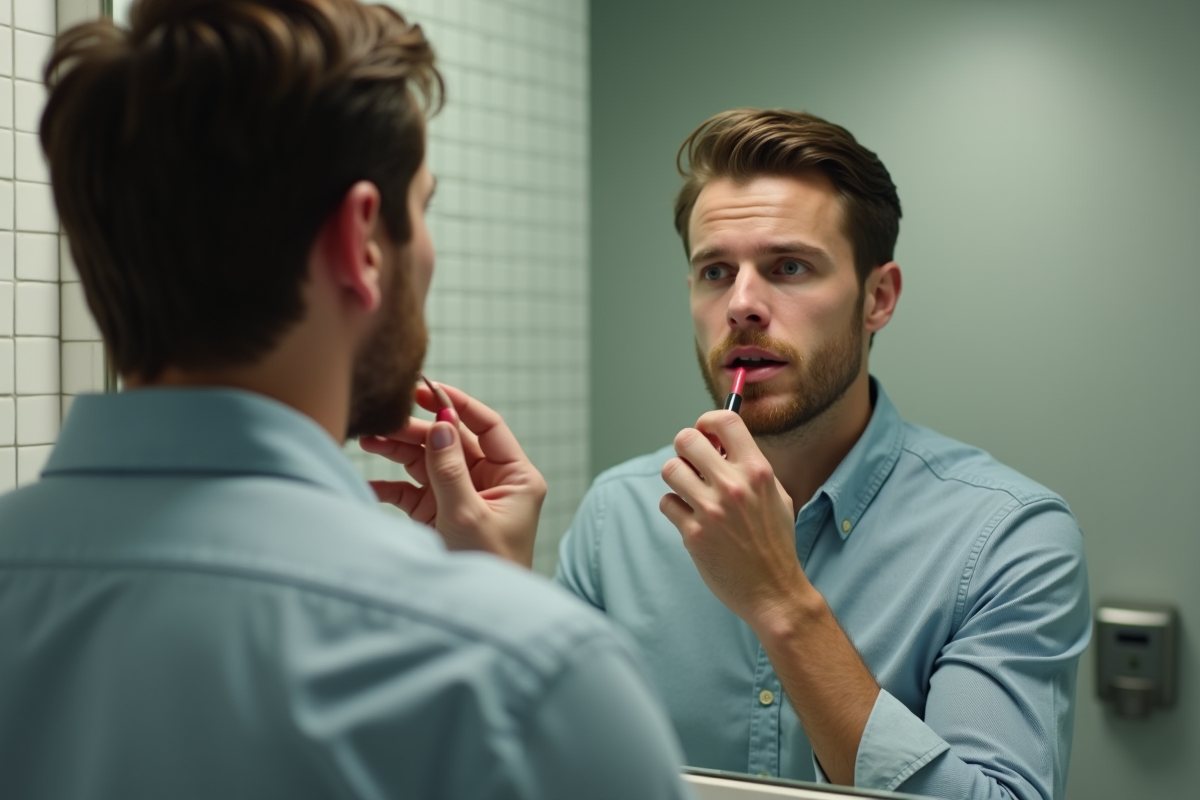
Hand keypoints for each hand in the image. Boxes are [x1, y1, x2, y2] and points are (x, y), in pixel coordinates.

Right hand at [360, 382, 545, 566]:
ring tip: (368, 440)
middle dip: (417, 430)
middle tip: (384, 422)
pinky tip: (368, 483)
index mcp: (515, 476)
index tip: (426, 388)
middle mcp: (491, 482)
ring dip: (399, 451)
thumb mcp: (469, 515)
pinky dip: (390, 486)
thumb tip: (440, 424)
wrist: (481, 614)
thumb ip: (450, 469)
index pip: (486, 426)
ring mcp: (463, 497)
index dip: (457, 404)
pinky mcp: (440, 514)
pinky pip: (413, 491)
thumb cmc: (490, 568)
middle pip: (451, 441)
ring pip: (428, 462)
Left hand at [659, 410, 807, 627]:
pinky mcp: (693, 534)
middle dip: (685, 447)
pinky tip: (690, 518)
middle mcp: (733, 486)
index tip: (704, 431)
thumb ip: (750, 467)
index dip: (707, 421)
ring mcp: (711, 510)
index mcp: (758, 471)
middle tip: (692, 462)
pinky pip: (667, 503)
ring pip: (670, 469)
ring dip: (677, 477)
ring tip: (689, 490)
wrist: (774, 590)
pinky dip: (674, 508)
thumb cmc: (775, 542)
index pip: (724, 421)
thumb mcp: (776, 496)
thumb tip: (719, 441)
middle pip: (686, 439)